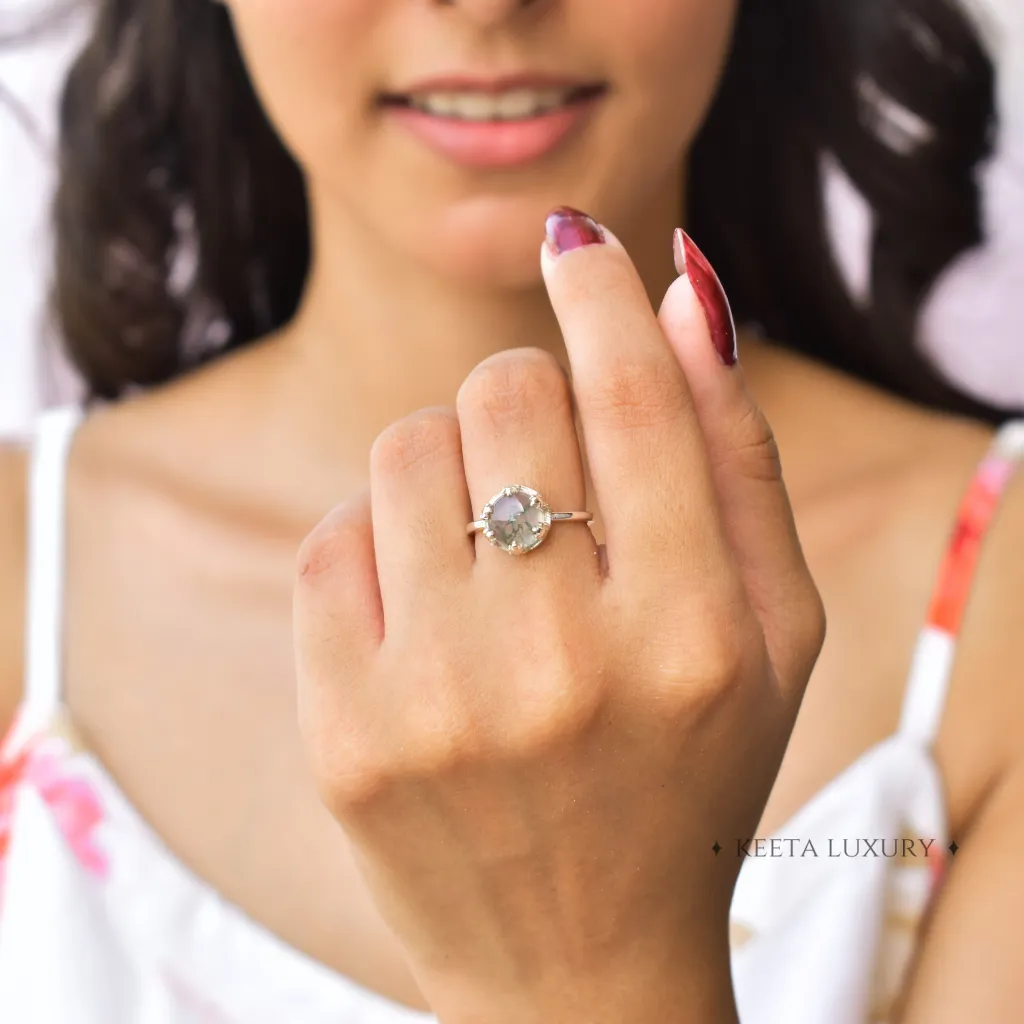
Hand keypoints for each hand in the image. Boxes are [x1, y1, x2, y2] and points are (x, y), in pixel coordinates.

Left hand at [293, 210, 825, 1023]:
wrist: (576, 958)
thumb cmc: (688, 774)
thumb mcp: (770, 635)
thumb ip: (738, 456)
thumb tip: (683, 291)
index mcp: (691, 636)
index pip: (635, 401)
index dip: (600, 293)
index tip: (576, 238)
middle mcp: (564, 667)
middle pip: (505, 400)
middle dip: (523, 397)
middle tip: (541, 463)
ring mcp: (439, 704)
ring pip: (405, 450)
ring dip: (446, 464)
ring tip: (482, 547)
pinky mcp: (344, 735)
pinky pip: (331, 539)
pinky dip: (376, 542)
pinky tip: (421, 610)